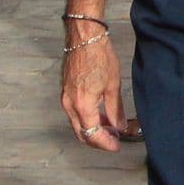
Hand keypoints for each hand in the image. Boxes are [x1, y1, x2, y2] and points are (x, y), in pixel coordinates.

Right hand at [60, 25, 128, 152]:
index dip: (105, 143)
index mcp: (82, 105)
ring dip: (92, 130)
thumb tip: (118, 126)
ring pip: (76, 124)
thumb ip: (114, 109)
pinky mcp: (65, 92)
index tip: (116, 145)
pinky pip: (74, 114)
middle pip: (81, 134)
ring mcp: (65, 99)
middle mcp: (69, 105)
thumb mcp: (113, 85)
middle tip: (113, 141)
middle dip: (97, 141)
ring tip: (110, 129)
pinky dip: (86, 119)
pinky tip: (99, 116)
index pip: (92, 134)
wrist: (84, 39)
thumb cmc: (99, 57)